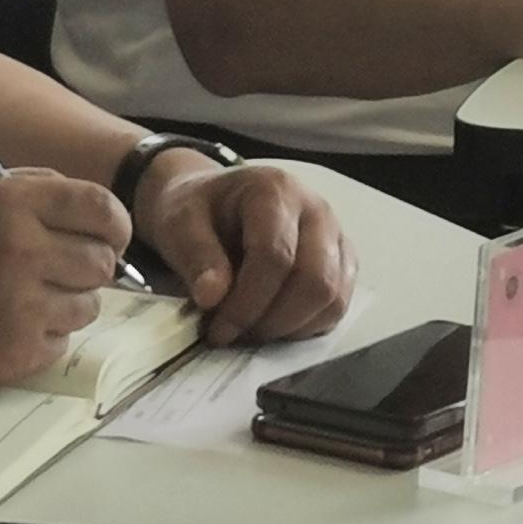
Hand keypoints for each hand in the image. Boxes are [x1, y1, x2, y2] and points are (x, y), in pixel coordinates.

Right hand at [0, 171, 124, 387]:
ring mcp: (19, 306)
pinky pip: (61, 343)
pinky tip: (1, 324)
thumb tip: (94, 213)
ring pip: (88, 306)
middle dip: (87, 267)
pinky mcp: (14, 352)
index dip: (113, 225)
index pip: (101, 208)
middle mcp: (20, 249)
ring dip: (64, 304)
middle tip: (57, 272)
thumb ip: (29, 193)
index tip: (110, 236)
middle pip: (103, 262)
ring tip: (19, 299)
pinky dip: (41, 337)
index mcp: (9, 201)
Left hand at [133, 156, 357, 346]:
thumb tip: (212, 297)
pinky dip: (306, 327)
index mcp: (275, 190)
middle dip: (272, 320)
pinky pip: (338, 307)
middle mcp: (315, 209)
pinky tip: (272, 324)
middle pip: (314, 281)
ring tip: (251, 329)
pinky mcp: (342, 262)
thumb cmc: (201, 210)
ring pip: (332, 299)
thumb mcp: (180, 222)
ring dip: (290, 328)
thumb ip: (196, 255)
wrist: (215, 202)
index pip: (275, 255)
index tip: (219, 328)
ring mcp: (335, 236)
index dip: (248, 302)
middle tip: (235, 333)